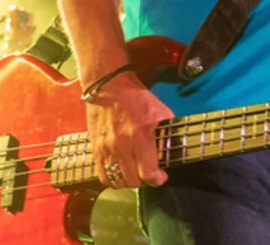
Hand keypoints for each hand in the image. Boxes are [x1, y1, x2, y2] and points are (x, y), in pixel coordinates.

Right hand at [87, 71, 171, 188]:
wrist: (108, 86)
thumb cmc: (137, 98)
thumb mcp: (160, 111)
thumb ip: (167, 132)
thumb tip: (174, 148)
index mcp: (141, 135)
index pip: (147, 172)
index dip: (156, 179)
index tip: (161, 176)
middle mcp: (122, 145)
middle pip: (133, 180)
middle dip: (144, 181)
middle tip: (149, 173)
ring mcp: (106, 149)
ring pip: (117, 181)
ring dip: (128, 182)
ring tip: (135, 174)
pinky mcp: (95, 149)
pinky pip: (103, 176)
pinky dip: (112, 179)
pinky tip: (120, 172)